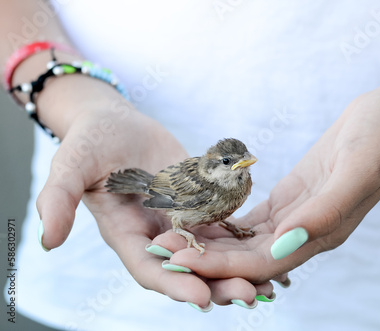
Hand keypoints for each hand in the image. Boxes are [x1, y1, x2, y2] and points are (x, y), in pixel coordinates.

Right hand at [35, 88, 273, 308]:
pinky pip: (223, 227)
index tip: (200, 299)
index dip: (173, 285)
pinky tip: (269, 248)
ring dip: (238, 270)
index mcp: (126, 235)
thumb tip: (48, 239)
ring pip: (211, 253)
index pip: (149, 268)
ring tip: (269, 285)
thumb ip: (59, 198)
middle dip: (216, 284)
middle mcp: (156, 235)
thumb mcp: (71, 165)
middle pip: (188, 269)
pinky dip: (243, 242)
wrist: (117, 125)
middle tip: (248, 296)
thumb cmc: (91, 143)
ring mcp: (181, 222)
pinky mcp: (200, 205)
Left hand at [158, 91, 379, 283]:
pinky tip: (202, 219)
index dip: (222, 266)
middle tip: (163, 250)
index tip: (182, 260)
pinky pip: (253, 220)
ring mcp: (297, 216)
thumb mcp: (356, 171)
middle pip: (248, 258)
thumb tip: (287, 243)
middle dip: (206, 257)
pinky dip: (226, 223)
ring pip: (247, 241)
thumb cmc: (379, 141)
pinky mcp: (290, 198)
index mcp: (321, 234)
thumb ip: (324, 211)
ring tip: (173, 236)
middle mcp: (306, 233)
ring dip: (211, 243)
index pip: (262, 264)